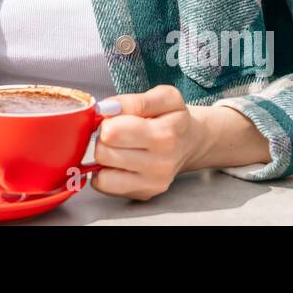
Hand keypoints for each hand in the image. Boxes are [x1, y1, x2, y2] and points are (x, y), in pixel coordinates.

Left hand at [90, 85, 205, 200]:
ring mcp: (153, 184)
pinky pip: (106, 187)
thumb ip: (134, 101)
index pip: (112, 133)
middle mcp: (160, 165)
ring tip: (118, 148)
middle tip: (116, 133)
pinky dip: (105, 174)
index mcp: (164, 135)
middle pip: (103, 153)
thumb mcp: (164, 97)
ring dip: (103, 159)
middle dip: (103, 139)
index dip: (106, 121)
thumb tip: (105, 110)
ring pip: (101, 175)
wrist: (191, 143)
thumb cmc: (173, 118)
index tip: (114, 118)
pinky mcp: (144, 195)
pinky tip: (118, 163)